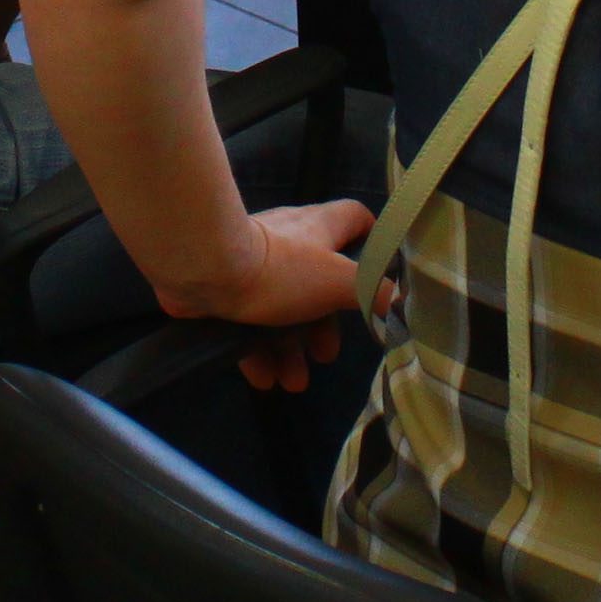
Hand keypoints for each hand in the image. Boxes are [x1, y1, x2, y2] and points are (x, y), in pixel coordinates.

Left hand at [171, 197, 370, 388]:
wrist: (203, 268)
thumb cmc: (279, 268)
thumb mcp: (338, 280)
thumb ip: (371, 291)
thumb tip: (397, 298)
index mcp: (320, 229)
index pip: (356, 219)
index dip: (371, 244)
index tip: (376, 280)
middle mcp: (290, 242)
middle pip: (318, 282)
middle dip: (323, 326)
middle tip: (324, 355)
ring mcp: (254, 266)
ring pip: (282, 311)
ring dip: (290, 350)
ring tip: (292, 382)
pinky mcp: (224, 288)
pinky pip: (248, 324)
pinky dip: (258, 352)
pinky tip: (263, 379)